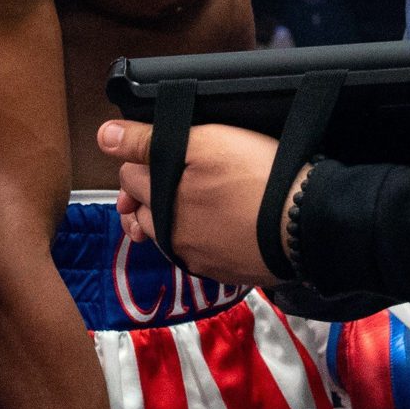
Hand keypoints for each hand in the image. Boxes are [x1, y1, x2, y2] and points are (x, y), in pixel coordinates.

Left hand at [97, 119, 278, 287]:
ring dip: (170, 220)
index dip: (138, 160)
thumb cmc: (257, 177)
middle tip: (166, 178)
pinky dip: (200, 239)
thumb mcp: (203, 142)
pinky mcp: (224, 272)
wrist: (306, 223)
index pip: (129, 178)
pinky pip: (199, 254)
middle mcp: (170, 236)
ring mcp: (197, 258)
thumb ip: (148, 141)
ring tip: (188, 205)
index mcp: (159, 201)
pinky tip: (217, 226)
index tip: (152, 153)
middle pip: (143, 212)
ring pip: (168, 236)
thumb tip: (103, 136)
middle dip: (146, 195)